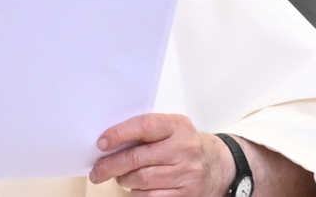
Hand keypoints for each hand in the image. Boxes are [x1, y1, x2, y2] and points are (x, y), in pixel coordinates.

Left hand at [89, 114, 232, 196]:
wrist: (218, 164)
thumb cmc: (185, 144)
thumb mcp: (171, 128)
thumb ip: (145, 130)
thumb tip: (109, 141)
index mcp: (177, 126)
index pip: (144, 126)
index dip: (119, 134)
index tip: (101, 143)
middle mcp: (183, 149)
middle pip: (137, 158)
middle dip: (111, 165)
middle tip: (97, 170)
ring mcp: (185, 173)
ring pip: (141, 180)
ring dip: (123, 179)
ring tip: (118, 176)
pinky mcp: (186, 194)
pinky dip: (136, 193)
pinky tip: (133, 188)